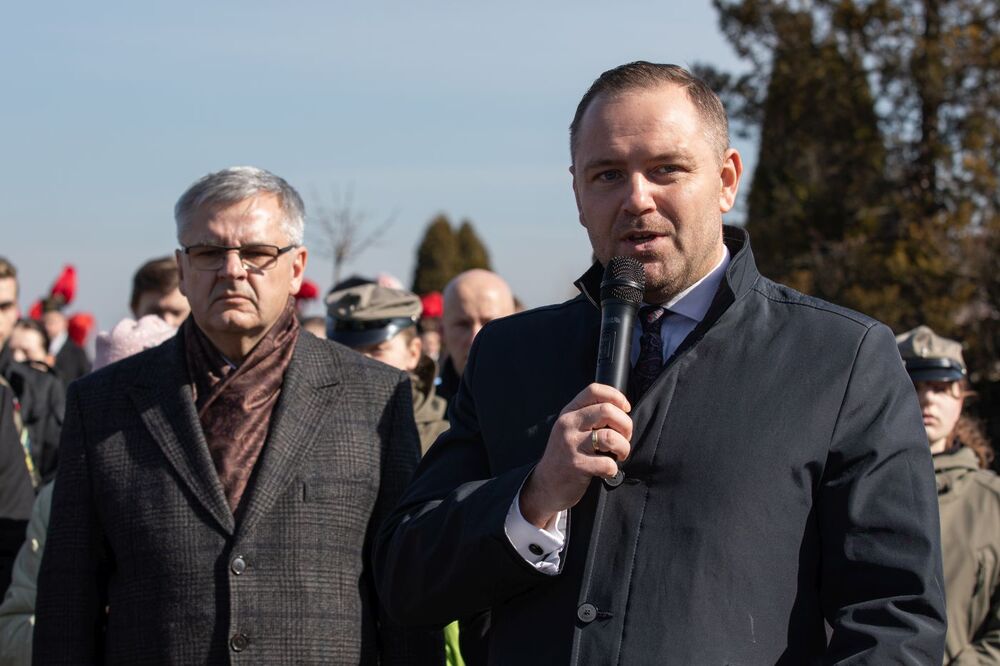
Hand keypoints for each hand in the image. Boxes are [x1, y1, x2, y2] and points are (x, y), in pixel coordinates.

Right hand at [519, 383, 631, 528]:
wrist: (546, 484)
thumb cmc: (565, 455)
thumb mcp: (570, 429)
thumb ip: (588, 416)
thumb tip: (621, 411)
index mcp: (569, 412)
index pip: (594, 390)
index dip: (616, 396)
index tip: (625, 409)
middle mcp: (568, 425)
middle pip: (607, 411)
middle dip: (626, 425)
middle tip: (625, 437)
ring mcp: (571, 444)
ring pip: (610, 436)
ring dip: (623, 447)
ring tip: (620, 454)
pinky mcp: (576, 465)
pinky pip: (607, 463)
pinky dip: (613, 469)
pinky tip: (607, 471)